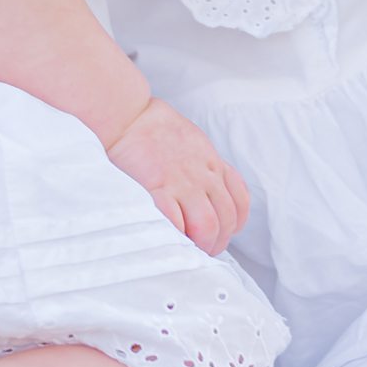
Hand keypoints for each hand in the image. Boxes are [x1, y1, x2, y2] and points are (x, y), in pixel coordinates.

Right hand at [104, 98, 251, 255]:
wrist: (127, 114)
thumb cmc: (153, 128)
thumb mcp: (192, 140)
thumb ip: (204, 163)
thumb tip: (208, 188)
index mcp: (212, 162)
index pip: (239, 200)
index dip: (235, 223)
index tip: (223, 233)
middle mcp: (203, 174)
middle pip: (226, 218)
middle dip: (219, 241)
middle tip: (204, 251)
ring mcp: (181, 182)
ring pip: (207, 225)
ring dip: (201, 245)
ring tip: (190, 252)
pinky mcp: (157, 188)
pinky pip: (176, 222)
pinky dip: (176, 236)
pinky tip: (170, 239)